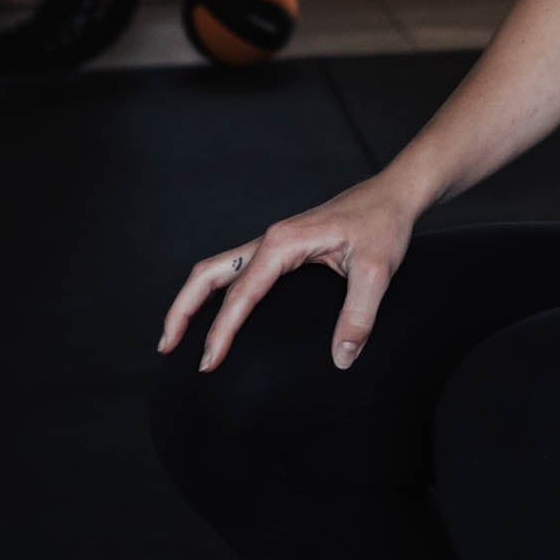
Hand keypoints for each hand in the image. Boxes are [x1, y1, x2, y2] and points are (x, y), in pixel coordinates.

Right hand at [157, 171, 417, 373]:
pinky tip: (218, 318)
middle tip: (166, 349)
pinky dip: (216, 294)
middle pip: (208, 274)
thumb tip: (341, 358)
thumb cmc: (383, 226)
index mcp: (283, 243)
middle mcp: (269, 240)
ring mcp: (272, 243)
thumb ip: (359, 316)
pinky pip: (236, 272)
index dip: (221, 331)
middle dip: (182, 311)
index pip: (241, 294)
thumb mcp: (378, 272)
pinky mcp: (281, 250)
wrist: (393, 195)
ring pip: (217, 270)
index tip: (208, 363)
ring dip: (191, 301)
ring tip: (176, 338)